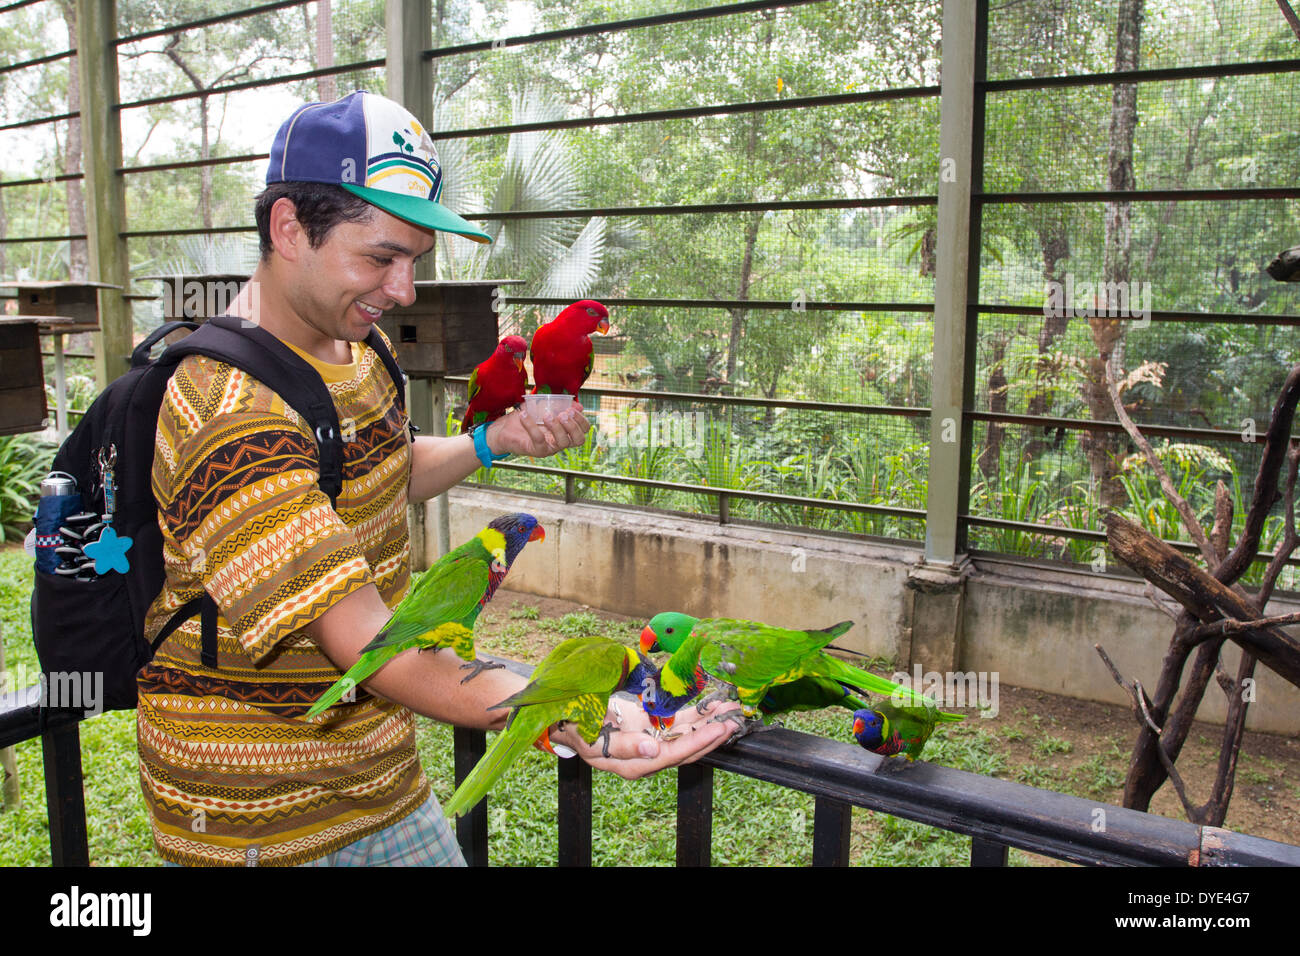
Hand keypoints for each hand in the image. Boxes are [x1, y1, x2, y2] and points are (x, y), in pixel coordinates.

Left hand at [485, 401, 589, 457]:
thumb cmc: (527, 417)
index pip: (583, 431)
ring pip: (562, 442)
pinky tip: (524, 414)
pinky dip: (531, 425)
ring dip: (556, 427)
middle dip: (573, 426)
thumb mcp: (544, 406)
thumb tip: (579, 406)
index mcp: (565, 431)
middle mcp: (560, 442)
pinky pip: (539, 439)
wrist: (504, 429)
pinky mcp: (536, 450)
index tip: (571, 409)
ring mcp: (549, 448)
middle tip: (563, 414)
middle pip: (578, 440)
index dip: (581, 420)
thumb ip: (560, 405)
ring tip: (546, 415)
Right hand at [550, 695, 741, 780]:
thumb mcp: (591, 741)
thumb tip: (652, 751)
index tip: (717, 731)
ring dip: (708, 724)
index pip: (671, 756)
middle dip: (711, 736)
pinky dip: (697, 715)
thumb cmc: (575, 730)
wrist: (563, 720)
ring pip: (686, 735)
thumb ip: (622, 747)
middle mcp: (647, 755)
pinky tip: (713, 706)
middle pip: (686, 749)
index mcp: (633, 763)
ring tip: (730, 711)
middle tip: (735, 720)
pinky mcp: (652, 727)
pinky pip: (679, 723)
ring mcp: (651, 740)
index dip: (696, 743)